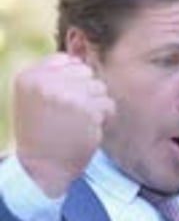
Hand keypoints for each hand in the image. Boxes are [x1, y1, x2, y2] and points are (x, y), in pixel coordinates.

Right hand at [13, 53, 115, 196]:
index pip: (66, 61)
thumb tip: (82, 50)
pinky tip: (89, 131)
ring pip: (99, 87)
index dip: (72, 82)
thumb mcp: (34, 99)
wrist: (42, 170)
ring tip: (79, 124)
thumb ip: (52, 76)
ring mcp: (67, 95)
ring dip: (95, 106)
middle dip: (85, 92)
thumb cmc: (41, 135)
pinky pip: (108, 105)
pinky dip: (104, 119)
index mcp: (29, 77)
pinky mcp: (87, 111)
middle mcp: (46, 83)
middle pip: (85, 72)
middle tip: (73, 117)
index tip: (64, 104)